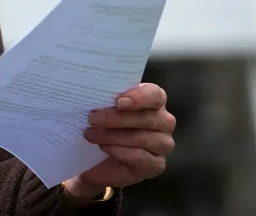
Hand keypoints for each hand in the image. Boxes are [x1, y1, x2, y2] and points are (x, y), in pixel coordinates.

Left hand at [62, 83, 175, 204]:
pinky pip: (140, 157)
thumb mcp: (107, 107)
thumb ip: (108, 98)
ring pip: (142, 138)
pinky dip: (118, 151)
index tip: (118, 102)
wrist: (101, 158)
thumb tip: (95, 91)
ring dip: (112, 136)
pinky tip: (104, 147)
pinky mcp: (157, 164)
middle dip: (116, 118)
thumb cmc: (107, 125)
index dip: (139, 97)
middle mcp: (164, 121)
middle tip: (92, 118)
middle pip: (146, 118)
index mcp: (155, 100)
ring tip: (91, 134)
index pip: (155, 94)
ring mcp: (164, 144)